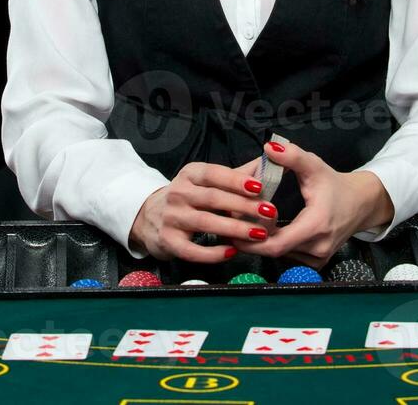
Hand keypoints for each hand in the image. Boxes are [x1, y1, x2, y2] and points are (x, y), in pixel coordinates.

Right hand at [127, 159, 279, 260]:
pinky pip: (193, 250)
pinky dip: (213, 253)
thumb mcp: (204, 180)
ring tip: (258, 233)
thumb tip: (265, 163)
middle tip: (268, 212)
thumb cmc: (187, 198)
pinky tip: (232, 252)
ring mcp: (172, 217)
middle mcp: (178, 193)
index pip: (213, 174)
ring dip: (234, 228)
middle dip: (243, 206)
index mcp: (189, 174)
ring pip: (205, 222)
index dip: (236, 180)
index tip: (259, 187)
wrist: (149, 217)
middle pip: (213, 198)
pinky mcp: (169, 241)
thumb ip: (235, 174)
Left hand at [231, 140, 394, 268]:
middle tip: (232, 226)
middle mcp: (317, 247)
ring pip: (280, 255)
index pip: (277, 243)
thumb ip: (292, 157)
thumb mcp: (314, 166)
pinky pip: (289, 257)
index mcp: (316, 225)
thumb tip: (268, 147)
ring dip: (262, 243)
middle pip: (274, 250)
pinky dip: (275, 246)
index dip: (252, 239)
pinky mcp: (316, 261)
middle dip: (251, 239)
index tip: (234, 227)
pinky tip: (265, 232)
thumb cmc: (335, 184)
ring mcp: (318, 258)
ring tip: (245, 226)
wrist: (361, 203)